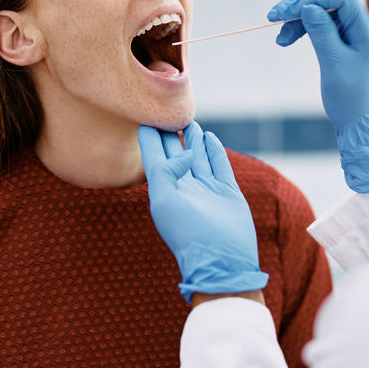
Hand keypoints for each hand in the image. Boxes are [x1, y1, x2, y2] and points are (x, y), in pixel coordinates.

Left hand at [139, 122, 269, 303]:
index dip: (148, 136)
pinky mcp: (226, 191)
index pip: (152, 157)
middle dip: (168, 132)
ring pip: (197, 156)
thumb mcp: (165, 200)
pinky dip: (214, 150)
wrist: (221, 258)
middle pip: (174, 152)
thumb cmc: (188, 233)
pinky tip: (209, 137)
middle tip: (165, 109)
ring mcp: (206, 188)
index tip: (142, 114)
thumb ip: (166, 171)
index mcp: (164, 190)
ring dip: (191, 138)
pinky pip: (219, 164)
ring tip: (187, 120)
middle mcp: (183, 187)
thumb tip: (183, 154)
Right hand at [269, 0, 368, 129]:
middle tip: (275, 16)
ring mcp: (358, 35)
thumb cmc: (351, 100)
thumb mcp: (333, 65)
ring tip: (280, 38)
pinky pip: (326, 26)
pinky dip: (307, 29)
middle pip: (333, 0)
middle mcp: (366, 28)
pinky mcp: (349, 43)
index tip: (288, 10)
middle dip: (303, 5)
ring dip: (300, 19)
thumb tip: (308, 5)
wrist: (362, 126)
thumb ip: (322, 32)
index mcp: (368, 32)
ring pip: (326, 12)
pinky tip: (288, 38)